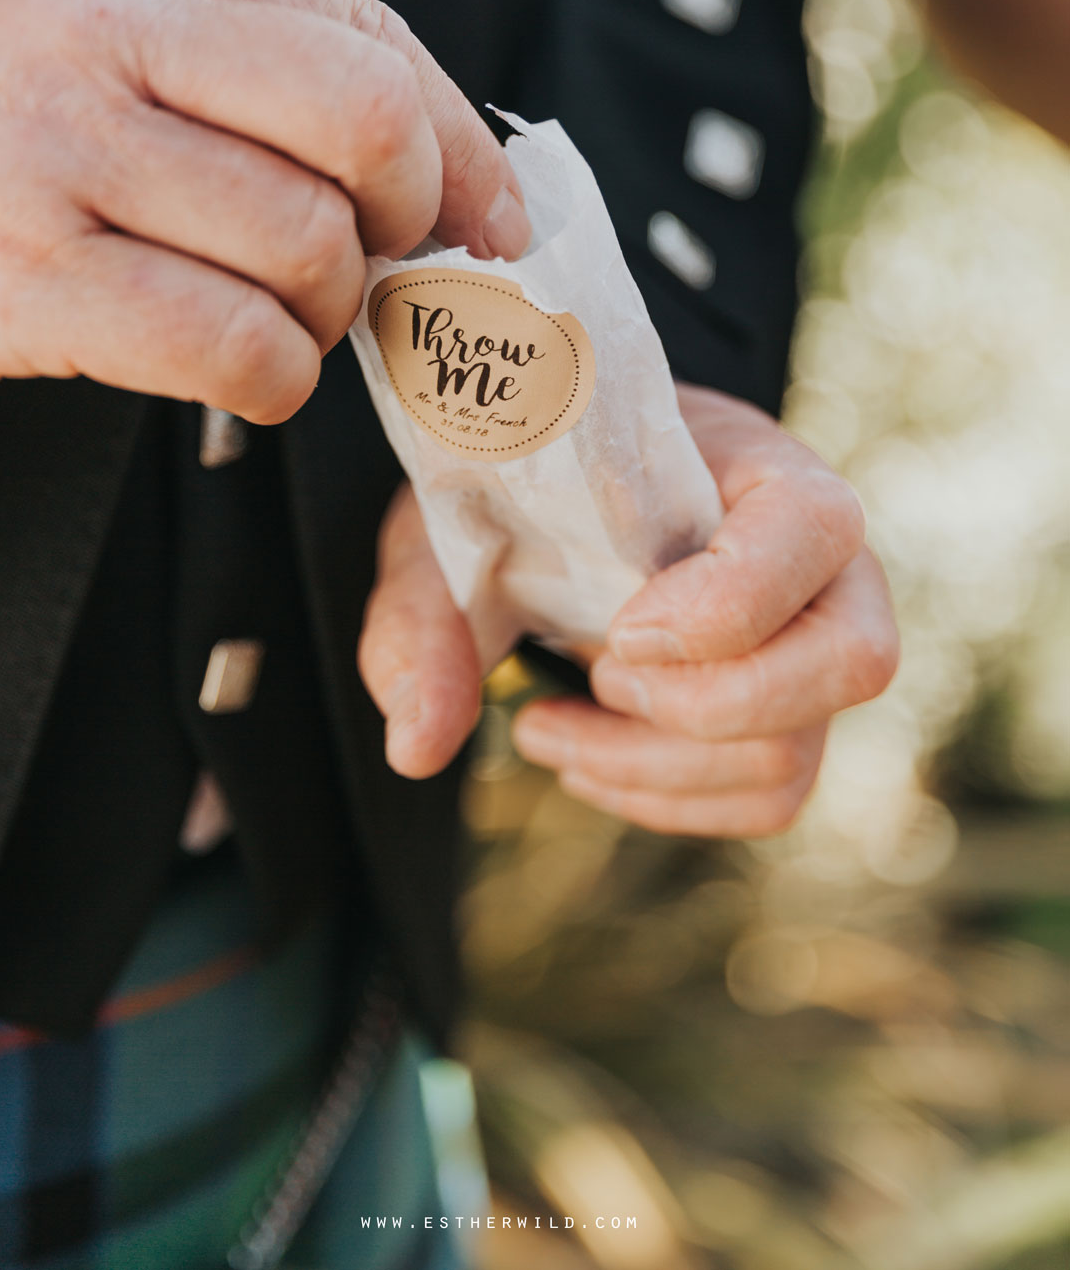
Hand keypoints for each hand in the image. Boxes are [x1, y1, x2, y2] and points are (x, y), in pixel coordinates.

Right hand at [0, 0, 528, 417]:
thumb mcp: (100, 33)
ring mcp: (52, 147)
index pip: (364, 33)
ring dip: (320, 318)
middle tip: (362, 268)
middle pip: (362, 125)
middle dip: (400, 224)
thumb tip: (455, 181)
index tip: (487, 220)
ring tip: (271, 321)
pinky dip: (268, 379)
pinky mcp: (22, 278)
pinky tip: (239, 372)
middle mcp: (98, 25)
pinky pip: (229, 345)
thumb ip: (257, 66)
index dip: (456, 143)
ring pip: (305, 247)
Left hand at [359, 387, 897, 837]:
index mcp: (763, 469)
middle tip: (602, 673)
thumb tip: (417, 748)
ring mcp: (818, 648)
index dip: (724, 601)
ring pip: (793, 754)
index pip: (814, 529)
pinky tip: (585, 756)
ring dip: (651, 768)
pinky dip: (663, 801)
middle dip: (705, 704)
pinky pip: (765, 799)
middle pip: (853, 662)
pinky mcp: (792, 716)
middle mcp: (824, 563)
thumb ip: (427, 615)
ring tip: (543, 728)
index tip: (615, 625)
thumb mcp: (460, 524)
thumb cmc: (527, 489)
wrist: (563, 487)